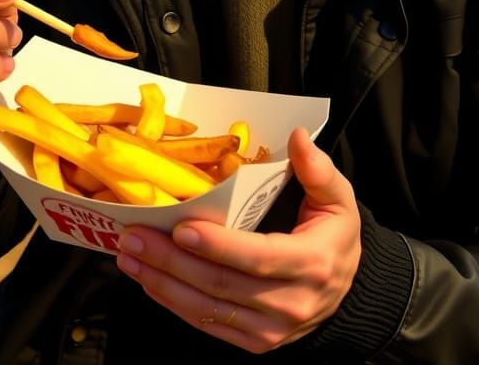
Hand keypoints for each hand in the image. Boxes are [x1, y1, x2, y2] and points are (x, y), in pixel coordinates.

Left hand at [115, 127, 361, 352]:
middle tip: (135, 235)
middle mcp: (290, 303)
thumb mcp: (338, 198)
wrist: (348, 289)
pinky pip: (208, 324)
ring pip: (207, 308)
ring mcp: (271, 330)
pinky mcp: (254, 342)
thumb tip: (298, 136)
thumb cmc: (336, 235)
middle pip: (221, 285)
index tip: (181, 228)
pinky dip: (174, 303)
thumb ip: (317, 168)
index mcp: (311, 263)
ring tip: (130, 255)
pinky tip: (150, 280)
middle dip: (172, 261)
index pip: (257, 257)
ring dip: (162, 282)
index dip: (217, 246)